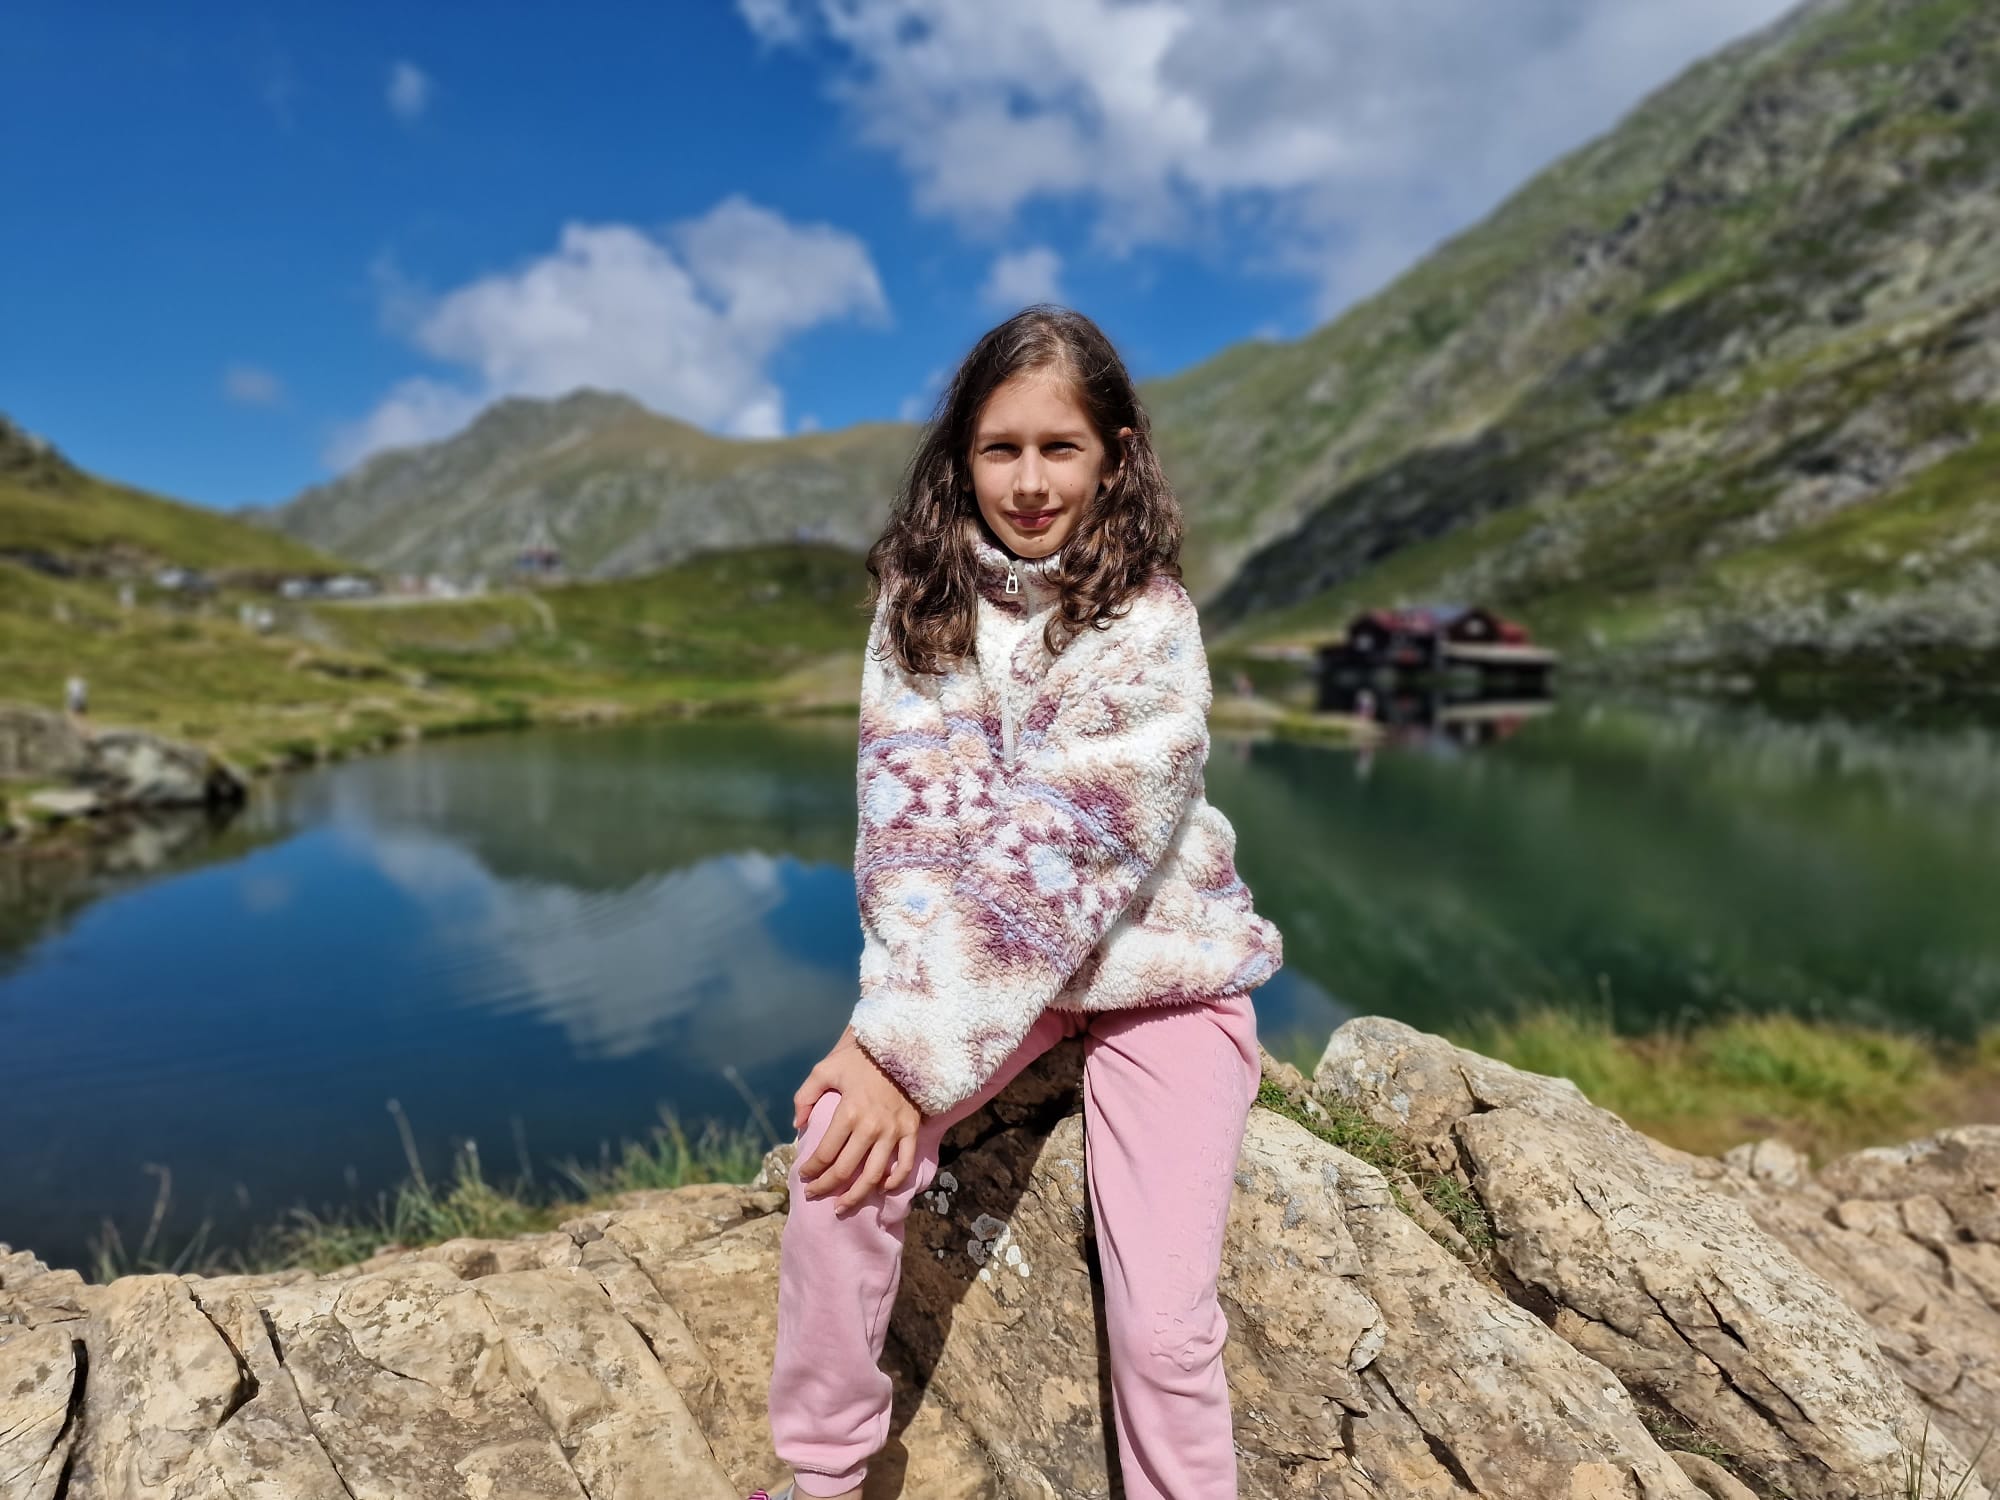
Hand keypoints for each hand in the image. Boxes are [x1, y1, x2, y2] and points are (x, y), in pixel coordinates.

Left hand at [792, 1026, 922, 1210]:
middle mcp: (871, 1127)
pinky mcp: (910, 1132)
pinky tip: (881, 1189)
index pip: (825, 1153)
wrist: (900, 1050)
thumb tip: (797, 1125)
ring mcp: (893, 1132)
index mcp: (848, 1112)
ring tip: (841, 1206)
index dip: (811, 1169)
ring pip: (874, 1176)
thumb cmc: (859, 1060)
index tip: (803, 1176)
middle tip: (814, 1194)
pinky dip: (894, 1182)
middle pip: (846, 1170)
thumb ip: (805, 1096)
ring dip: (855, 1195)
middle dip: (826, 1187)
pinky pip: (904, 1165)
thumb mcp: (825, 1070)